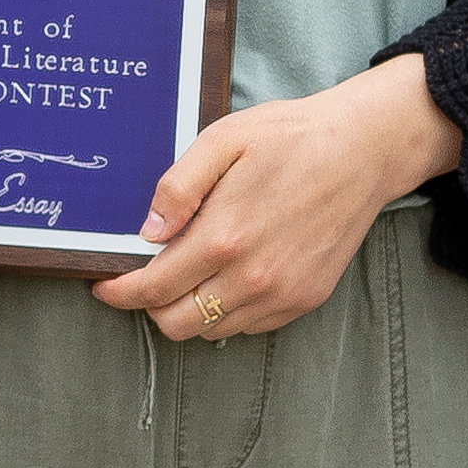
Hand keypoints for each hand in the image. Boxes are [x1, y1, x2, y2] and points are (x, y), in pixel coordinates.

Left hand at [98, 61, 447, 345]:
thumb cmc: (291, 138)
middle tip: (146, 275)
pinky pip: (249, 326)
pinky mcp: (306, 300)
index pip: (153, 289)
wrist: (363, 150)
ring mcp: (283, 294)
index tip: (104, 285)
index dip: (120, 292)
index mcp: (225, 237)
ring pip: (211, 330)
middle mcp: (254, 277)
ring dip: (189, 309)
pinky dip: (227, 310)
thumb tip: (147, 231)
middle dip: (150, 305)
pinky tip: (228, 274)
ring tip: (190, 269)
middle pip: (176, 323)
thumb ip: (178, 188)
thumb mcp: (223, 140)